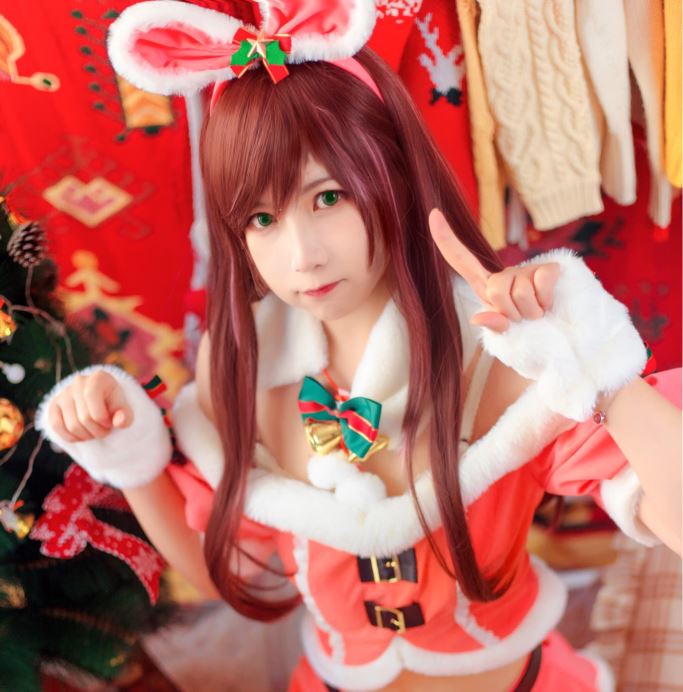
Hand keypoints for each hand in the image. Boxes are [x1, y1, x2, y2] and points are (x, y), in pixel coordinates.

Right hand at [48, 370, 132, 442]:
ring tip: (95, 431)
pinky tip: (82, 435)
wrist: (101, 400)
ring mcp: (63, 393)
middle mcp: (78, 382)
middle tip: (104, 430)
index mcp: (98, 378)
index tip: (111, 423)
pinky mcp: (53, 404)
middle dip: (97, 431)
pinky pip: (56, 426)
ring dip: (86, 436)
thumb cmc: (113, 404)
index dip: (103, 420)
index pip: (95, 407)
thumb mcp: (124, 408)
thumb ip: (125, 416)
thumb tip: (119, 422)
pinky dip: (71, 437)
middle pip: (84, 419)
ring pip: (71, 426)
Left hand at [429, 209, 560, 332]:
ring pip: (519, 293)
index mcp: (488, 286)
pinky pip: (541, 284)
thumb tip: (478, 318)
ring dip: (531, 312)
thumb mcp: (508, 335)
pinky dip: (546, 301)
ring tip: (539, 313)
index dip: (446, 238)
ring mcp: (527, 269)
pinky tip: (550, 303)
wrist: (562, 341)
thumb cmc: (530, 336)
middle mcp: (505, 274)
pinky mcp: (549, 268)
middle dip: (511, 313)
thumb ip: (494, 324)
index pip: (461, 260)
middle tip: (525, 319)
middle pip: (495, 291)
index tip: (433, 214)